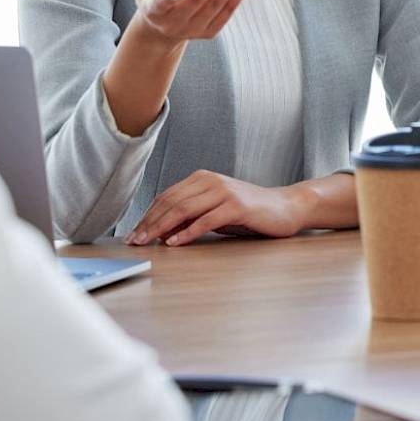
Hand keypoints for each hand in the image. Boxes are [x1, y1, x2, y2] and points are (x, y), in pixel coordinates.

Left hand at [128, 172, 308, 244]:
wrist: (286, 208)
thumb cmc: (249, 212)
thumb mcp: (215, 211)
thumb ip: (191, 216)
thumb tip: (161, 230)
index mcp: (202, 178)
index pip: (167, 196)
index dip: (147, 215)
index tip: (134, 233)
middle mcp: (211, 180)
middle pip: (171, 201)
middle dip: (149, 222)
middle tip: (135, 241)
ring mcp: (224, 191)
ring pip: (184, 209)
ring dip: (162, 227)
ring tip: (149, 242)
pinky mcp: (237, 206)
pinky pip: (206, 220)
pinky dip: (187, 232)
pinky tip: (175, 242)